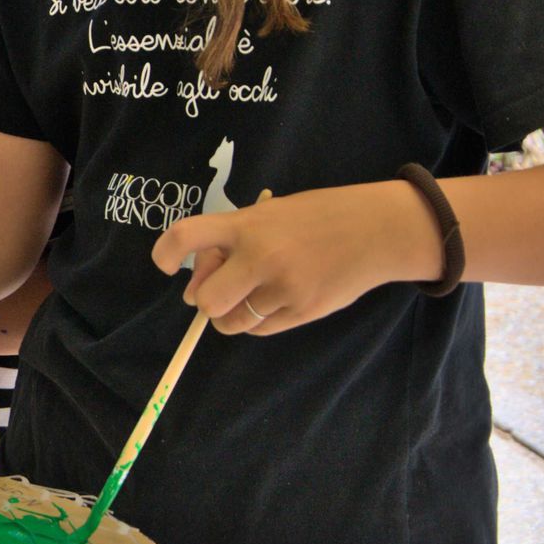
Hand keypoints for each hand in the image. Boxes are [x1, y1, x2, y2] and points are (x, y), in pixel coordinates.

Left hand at [151, 182, 440, 334]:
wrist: (377, 230)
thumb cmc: (315, 217)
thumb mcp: (270, 214)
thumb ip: (231, 243)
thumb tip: (196, 287)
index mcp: (247, 224)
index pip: (188, 234)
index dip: (166, 252)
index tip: (166, 264)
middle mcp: (261, 256)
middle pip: (207, 301)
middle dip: (205, 299)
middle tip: (220, 286)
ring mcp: (284, 287)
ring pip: (231, 322)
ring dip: (230, 313)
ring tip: (250, 293)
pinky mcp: (304, 310)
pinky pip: (260, 329)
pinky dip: (256, 320)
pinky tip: (272, 300)